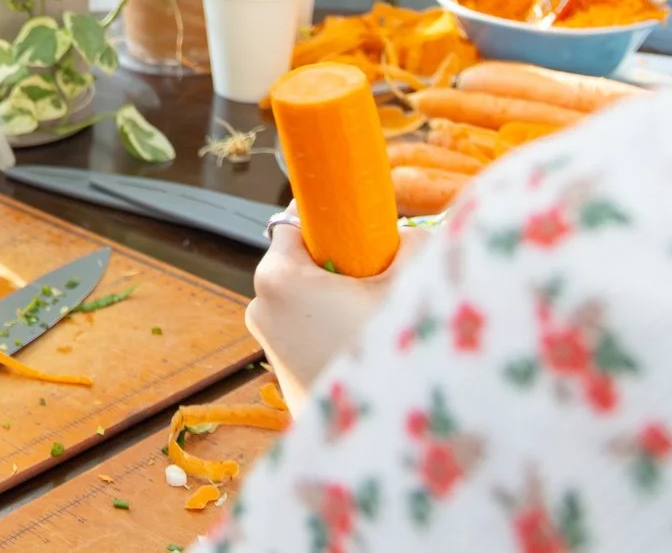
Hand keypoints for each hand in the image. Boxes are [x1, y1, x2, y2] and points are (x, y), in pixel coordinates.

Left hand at [243, 222, 430, 409]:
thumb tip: (411, 232)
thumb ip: (411, 245)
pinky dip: (331, 328)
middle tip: (381, 278)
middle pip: (301, 262)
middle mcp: (260, 305)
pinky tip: (365, 345)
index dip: (331, 222)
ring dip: (337, 299)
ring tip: (377, 319)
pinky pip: (306, 330)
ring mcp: (267, 341)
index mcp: (277, 277)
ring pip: (305, 298)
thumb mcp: (408, 288)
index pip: (296, 223)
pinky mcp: (280, 370)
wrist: (376, 448)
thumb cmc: (387, 360)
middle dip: (340, 263)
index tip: (361, 228)